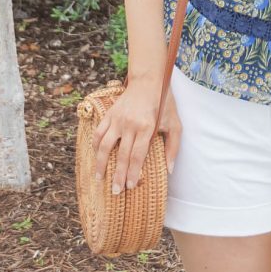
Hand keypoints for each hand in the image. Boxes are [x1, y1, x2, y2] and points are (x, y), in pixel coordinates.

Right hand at [92, 77, 181, 193]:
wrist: (149, 80)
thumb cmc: (164, 104)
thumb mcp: (175, 124)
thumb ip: (173, 147)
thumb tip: (169, 171)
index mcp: (147, 128)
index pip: (137, 156)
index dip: (132, 173)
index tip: (129, 186)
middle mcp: (130, 124)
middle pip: (121, 155)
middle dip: (117, 176)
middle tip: (115, 191)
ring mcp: (117, 119)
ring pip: (105, 146)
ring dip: (100, 163)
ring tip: (99, 178)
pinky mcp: (110, 114)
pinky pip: (99, 132)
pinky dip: (95, 145)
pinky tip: (95, 155)